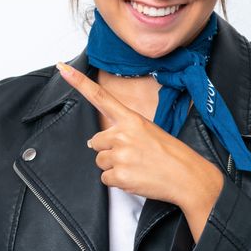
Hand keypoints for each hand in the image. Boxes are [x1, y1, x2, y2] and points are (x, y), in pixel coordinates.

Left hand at [55, 61, 223, 238]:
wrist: (188, 177)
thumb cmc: (171, 154)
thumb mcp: (149, 131)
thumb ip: (122, 131)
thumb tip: (92, 142)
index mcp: (131, 119)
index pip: (99, 96)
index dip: (78, 82)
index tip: (62, 68)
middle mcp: (122, 134)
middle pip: (95, 142)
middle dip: (108, 150)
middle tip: (133, 155)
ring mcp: (120, 155)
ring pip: (100, 161)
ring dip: (114, 167)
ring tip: (137, 167)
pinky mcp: (119, 175)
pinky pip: (105, 179)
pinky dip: (118, 181)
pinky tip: (136, 177)